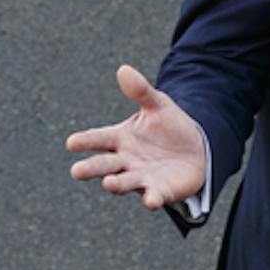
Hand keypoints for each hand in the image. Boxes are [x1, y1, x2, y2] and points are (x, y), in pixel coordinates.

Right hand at [66, 65, 206, 208]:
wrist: (197, 149)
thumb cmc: (169, 128)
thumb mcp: (158, 106)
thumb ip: (141, 91)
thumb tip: (123, 69)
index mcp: (120, 139)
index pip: (98, 138)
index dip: (85, 140)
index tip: (72, 142)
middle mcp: (125, 161)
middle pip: (103, 165)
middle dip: (91, 168)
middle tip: (77, 171)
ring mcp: (140, 178)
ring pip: (123, 183)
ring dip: (115, 184)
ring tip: (109, 183)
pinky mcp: (159, 191)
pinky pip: (153, 196)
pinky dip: (151, 199)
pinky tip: (151, 200)